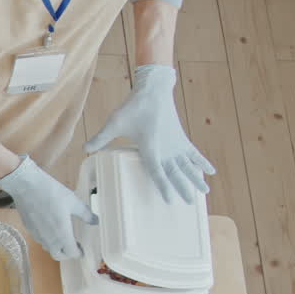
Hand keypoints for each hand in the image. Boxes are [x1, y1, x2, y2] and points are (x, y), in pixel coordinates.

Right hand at [0, 157, 96, 260]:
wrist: (27, 186)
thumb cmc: (52, 193)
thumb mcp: (74, 202)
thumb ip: (86, 215)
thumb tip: (95, 221)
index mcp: (62, 235)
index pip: (71, 253)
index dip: (78, 253)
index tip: (82, 250)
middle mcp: (49, 239)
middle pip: (58, 255)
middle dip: (67, 253)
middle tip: (73, 245)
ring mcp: (37, 235)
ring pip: (48, 248)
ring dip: (56, 246)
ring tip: (61, 235)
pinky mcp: (29, 228)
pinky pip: (40, 239)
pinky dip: (47, 238)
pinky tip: (49, 226)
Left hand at [84, 64, 215, 202]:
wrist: (154, 90)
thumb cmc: (134, 106)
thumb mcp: (115, 121)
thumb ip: (101, 137)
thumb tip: (84, 148)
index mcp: (150, 147)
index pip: (157, 171)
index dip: (163, 185)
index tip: (169, 199)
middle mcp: (166, 148)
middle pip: (176, 172)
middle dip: (183, 187)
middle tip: (190, 203)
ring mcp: (175, 143)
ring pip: (187, 165)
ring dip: (196, 178)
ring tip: (205, 192)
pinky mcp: (180, 138)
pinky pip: (193, 153)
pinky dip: (201, 162)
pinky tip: (210, 171)